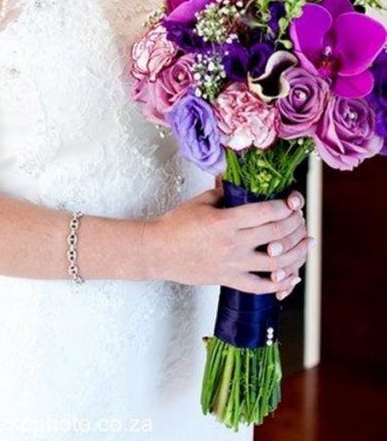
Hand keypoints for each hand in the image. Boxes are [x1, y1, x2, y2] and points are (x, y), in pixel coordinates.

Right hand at [143, 185, 313, 296]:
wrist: (158, 251)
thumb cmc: (176, 224)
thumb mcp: (201, 201)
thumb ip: (225, 191)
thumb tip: (242, 178)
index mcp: (224, 221)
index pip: (265, 212)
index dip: (286, 206)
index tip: (294, 201)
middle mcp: (231, 244)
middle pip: (276, 234)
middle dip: (295, 224)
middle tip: (301, 218)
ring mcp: (232, 265)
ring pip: (276, 263)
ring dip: (297, 253)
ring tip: (307, 243)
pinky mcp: (229, 280)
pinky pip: (261, 287)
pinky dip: (281, 283)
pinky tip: (292, 275)